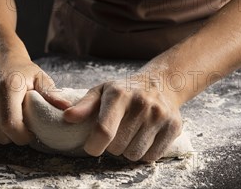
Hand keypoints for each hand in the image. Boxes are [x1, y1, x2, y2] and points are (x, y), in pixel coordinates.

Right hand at [0, 53, 70, 144]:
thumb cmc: (23, 72)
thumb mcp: (41, 79)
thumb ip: (52, 95)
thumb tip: (68, 110)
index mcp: (9, 86)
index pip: (10, 125)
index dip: (21, 137)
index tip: (29, 134)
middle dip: (12, 136)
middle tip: (19, 124)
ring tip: (5, 120)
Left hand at [63, 76, 182, 160]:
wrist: (161, 83)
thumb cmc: (124, 91)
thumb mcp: (100, 92)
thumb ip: (82, 106)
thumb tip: (67, 117)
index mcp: (119, 95)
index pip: (104, 131)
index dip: (94, 146)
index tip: (92, 146)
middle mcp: (141, 104)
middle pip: (117, 147)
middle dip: (111, 146)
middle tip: (115, 133)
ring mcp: (159, 116)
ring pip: (134, 155)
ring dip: (127, 151)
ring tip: (129, 134)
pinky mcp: (173, 127)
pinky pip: (151, 157)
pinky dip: (144, 154)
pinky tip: (143, 138)